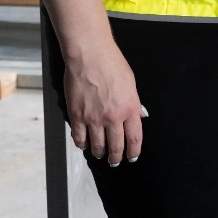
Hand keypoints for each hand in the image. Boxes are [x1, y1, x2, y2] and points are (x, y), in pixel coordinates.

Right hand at [62, 38, 143, 166]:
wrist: (90, 56)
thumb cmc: (112, 64)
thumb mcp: (131, 83)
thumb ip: (135, 103)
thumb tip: (140, 117)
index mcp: (130, 109)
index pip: (134, 138)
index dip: (133, 151)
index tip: (132, 156)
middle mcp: (113, 117)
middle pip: (116, 146)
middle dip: (116, 157)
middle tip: (115, 161)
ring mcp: (93, 119)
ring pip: (97, 145)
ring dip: (99, 153)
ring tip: (100, 154)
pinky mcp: (77, 116)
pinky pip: (79, 138)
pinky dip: (82, 144)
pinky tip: (84, 144)